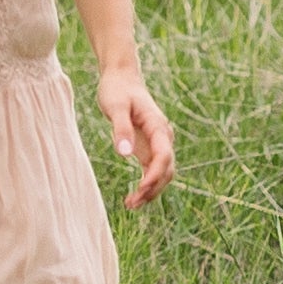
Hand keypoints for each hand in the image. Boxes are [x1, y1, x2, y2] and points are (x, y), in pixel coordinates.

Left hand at [100, 66, 174, 209]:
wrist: (121, 78)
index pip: (164, 155)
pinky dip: (146, 186)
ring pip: (162, 174)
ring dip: (150, 191)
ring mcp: (157, 144)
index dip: (155, 174)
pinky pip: (152, 171)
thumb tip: (125, 155)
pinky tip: (133, 197)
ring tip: (130, 205)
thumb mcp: (115, 106)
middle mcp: (162, 137)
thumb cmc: (117, 90)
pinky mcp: (148, 148)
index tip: (141, 188)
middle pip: (166, 169)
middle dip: (153, 189)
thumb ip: (121, 129)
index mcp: (158, 126)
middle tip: (131, 203)